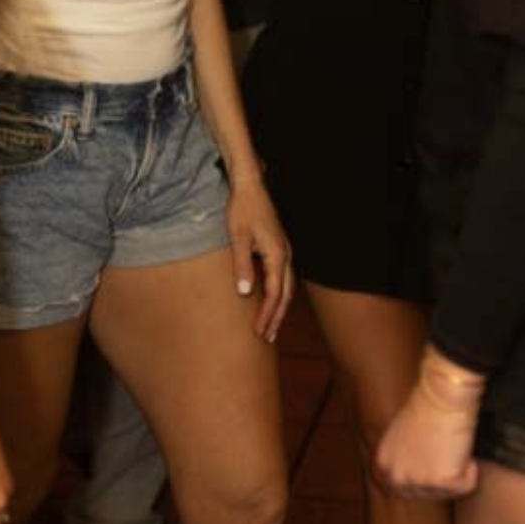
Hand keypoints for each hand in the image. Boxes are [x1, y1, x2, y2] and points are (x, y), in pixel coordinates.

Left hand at [227, 171, 293, 342]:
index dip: (267, 314)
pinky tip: (269, 300)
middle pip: (285, 294)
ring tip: (271, 326)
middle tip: (267, 337)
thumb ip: (242, 265)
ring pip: (287, 287)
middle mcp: (286, 255)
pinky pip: (283, 277)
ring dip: (279, 307)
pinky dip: (278, 293)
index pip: (274, 293)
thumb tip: (244, 293)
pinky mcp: (279, 247)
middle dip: (277, 317)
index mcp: (277, 254)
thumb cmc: (242, 208)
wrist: (251, 185)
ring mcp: (285, 251)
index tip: (259, 331)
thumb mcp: (238, 237)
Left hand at [374, 355, 482, 502]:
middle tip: (448, 448)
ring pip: (449, 492)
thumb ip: (404, 458)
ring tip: (452, 444)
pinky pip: (467, 486)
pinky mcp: (442, 480)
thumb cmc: (428, 406)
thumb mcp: (401, 434)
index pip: (407, 490)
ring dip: (458, 471)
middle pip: (429, 494)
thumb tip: (420, 472)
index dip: (427, 476)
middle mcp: (397, 476)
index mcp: (384, 465)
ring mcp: (418, 480)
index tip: (436, 458)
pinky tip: (463, 447)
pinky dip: (471, 470)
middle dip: (444, 477)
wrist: (443, 393)